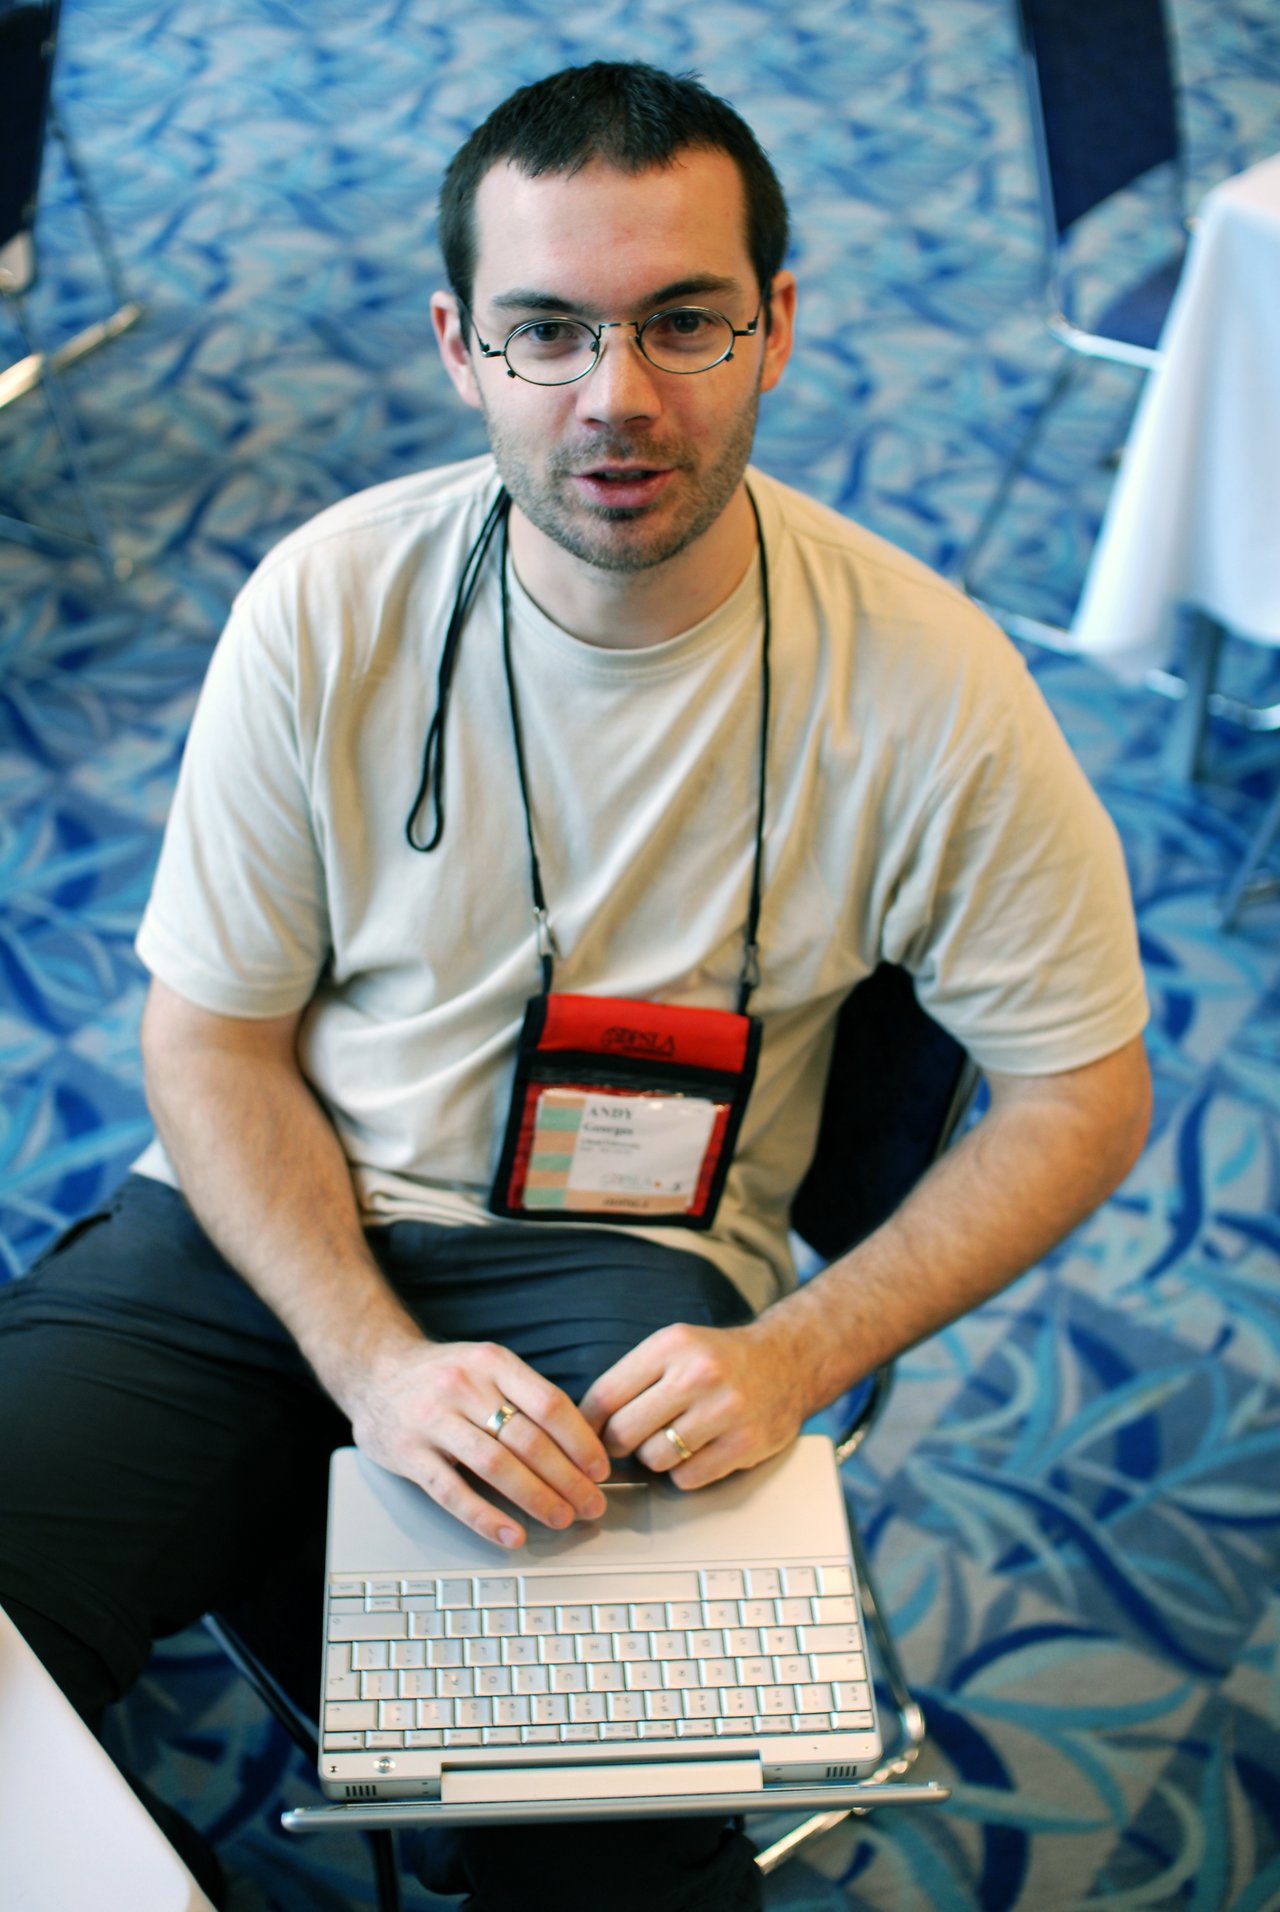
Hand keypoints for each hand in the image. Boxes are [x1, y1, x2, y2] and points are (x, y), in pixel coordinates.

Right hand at [345, 1336, 611, 1548]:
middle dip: (567, 1478)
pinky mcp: (407, 1453)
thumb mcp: (486, 1366)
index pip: (549, 1404)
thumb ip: (524, 1397)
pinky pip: (451, 1491)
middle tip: (591, 1504)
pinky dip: (485, 1517)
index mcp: (492, 1363)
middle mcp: (464, 1386)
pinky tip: (512, 1534)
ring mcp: (433, 1419)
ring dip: (535, 1497)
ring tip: (562, 1518)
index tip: (600, 1469)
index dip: (580, 1441)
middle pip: (527, 1439)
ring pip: (495, 1465)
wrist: (373, 1369)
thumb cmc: (444, 1375)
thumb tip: (580, 1443)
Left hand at [578, 1316, 810, 1489]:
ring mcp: (725, 1410)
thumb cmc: (719, 1359)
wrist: (788, 1361)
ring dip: (654, 1458)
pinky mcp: (745, 1443)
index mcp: (673, 1345)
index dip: (588, 1422)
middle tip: (626, 1442)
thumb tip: (584, 1423)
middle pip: (625, 1431)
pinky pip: (687, 1478)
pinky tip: (697, 1451)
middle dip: (617, 1444)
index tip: (583, 1435)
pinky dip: (684, 1472)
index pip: (607, 1394)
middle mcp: (699, 1374)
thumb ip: (632, 1378)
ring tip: (670, 1440)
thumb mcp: (675, 1347)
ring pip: (655, 1458)